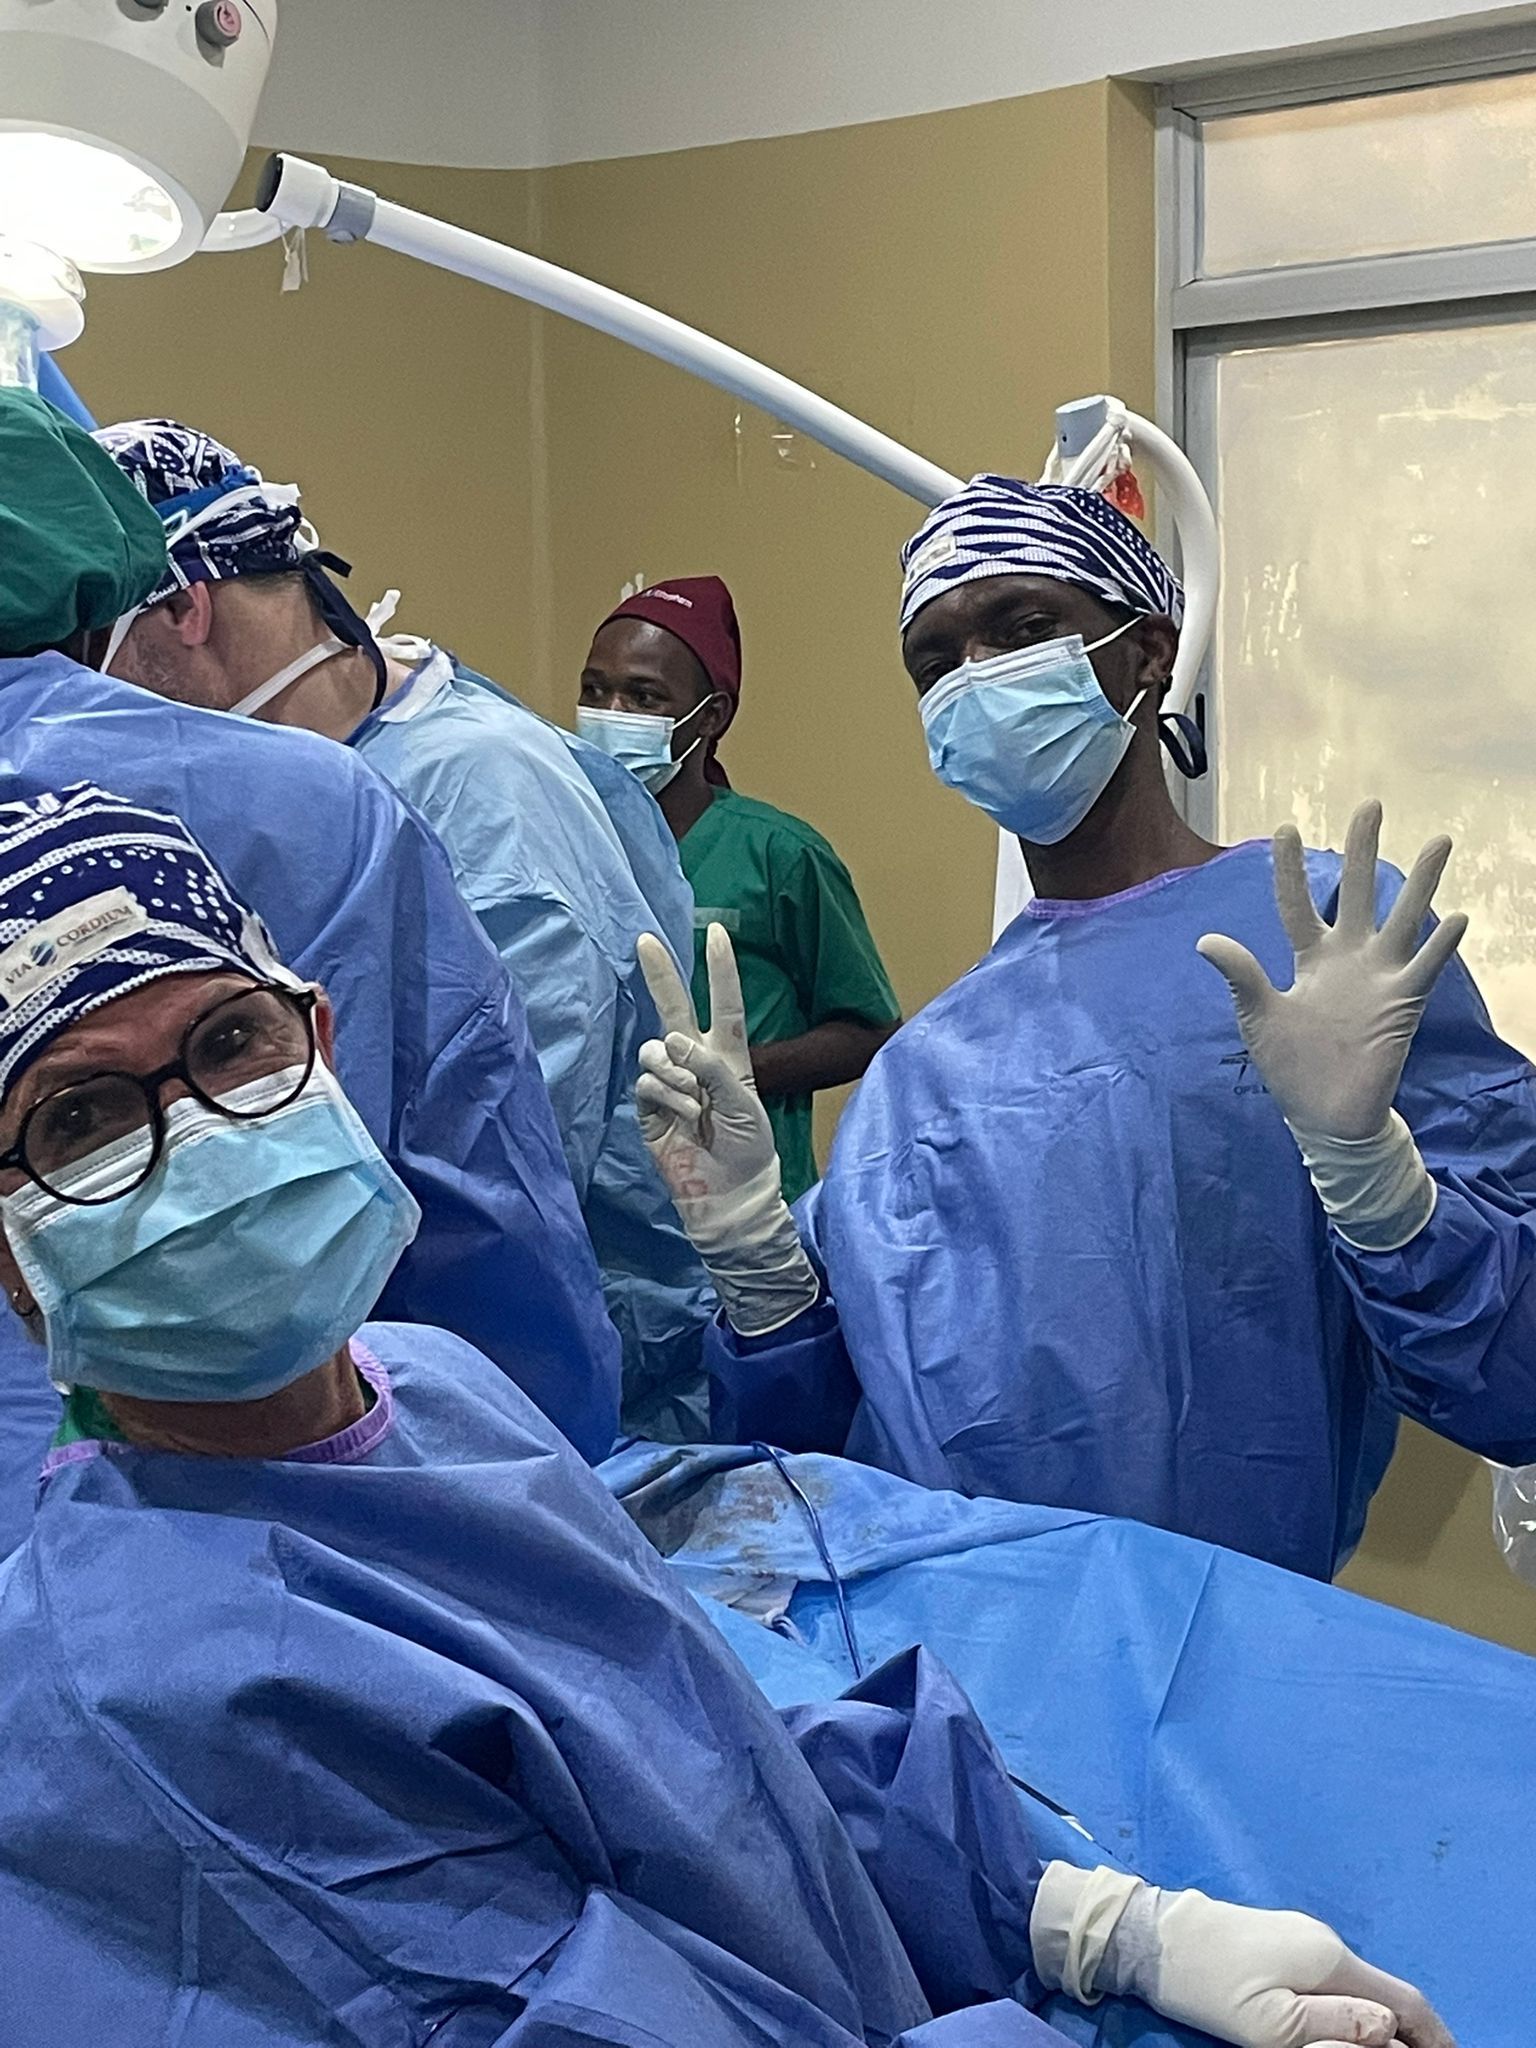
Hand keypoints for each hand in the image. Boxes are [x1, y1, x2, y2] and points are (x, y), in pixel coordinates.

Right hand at [635, 924, 779, 1232]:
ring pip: (655, 1048)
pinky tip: (684, 1117)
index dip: (721, 969)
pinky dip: (666, 1094)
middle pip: (674, 1007)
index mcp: (728, 1054)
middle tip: (644, 940)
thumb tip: (672, 1041)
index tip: (716, 932)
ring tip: (694, 1101)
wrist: (728, 1191)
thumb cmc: (747, 1145)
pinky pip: (647, 1080)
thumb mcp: (742, 1101)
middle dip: (660, 974)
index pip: (725, 1003)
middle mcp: (695, 1060)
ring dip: (675, 1071)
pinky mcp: (648, 1105)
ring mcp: (669, 1082)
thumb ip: (710, 1067)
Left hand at [1031, 1866, 1455, 2047]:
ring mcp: (1300, 1936)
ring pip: (1356, 1988)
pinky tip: (1342, 2029)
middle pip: (1384, 1995)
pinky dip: (1347, 2009)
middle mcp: (1324, 1942)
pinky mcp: (1278, 1941)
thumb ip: (1337, 2026)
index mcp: (1330, 1960)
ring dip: (1375, 2023)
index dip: (1434, 2037)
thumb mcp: (1274, 2023)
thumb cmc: (1210, 1983)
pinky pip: (1329, 1980)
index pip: (1404, 2001)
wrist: (1151, 1936)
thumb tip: (1391, 2031)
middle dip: (1405, 2034)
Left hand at [1197, 801, 1466, 1141]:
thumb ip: (1241, 976)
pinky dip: (1441, 944)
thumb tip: (1206, 939)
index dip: (1289, 870)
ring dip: (1422, 882)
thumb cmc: (1290, 1066)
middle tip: (1370, 805)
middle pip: (1357, 893)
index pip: (1296, 904)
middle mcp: (1348, 958)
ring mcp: (1379, 977)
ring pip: (1404, 918)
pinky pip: (1426, 967)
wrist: (1324, 1114)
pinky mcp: (1403, 1003)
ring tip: (1439, 840)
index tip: (1285, 828)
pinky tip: (1456, 916)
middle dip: (1362, 851)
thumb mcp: (1257, 1016)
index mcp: (1309, 958)